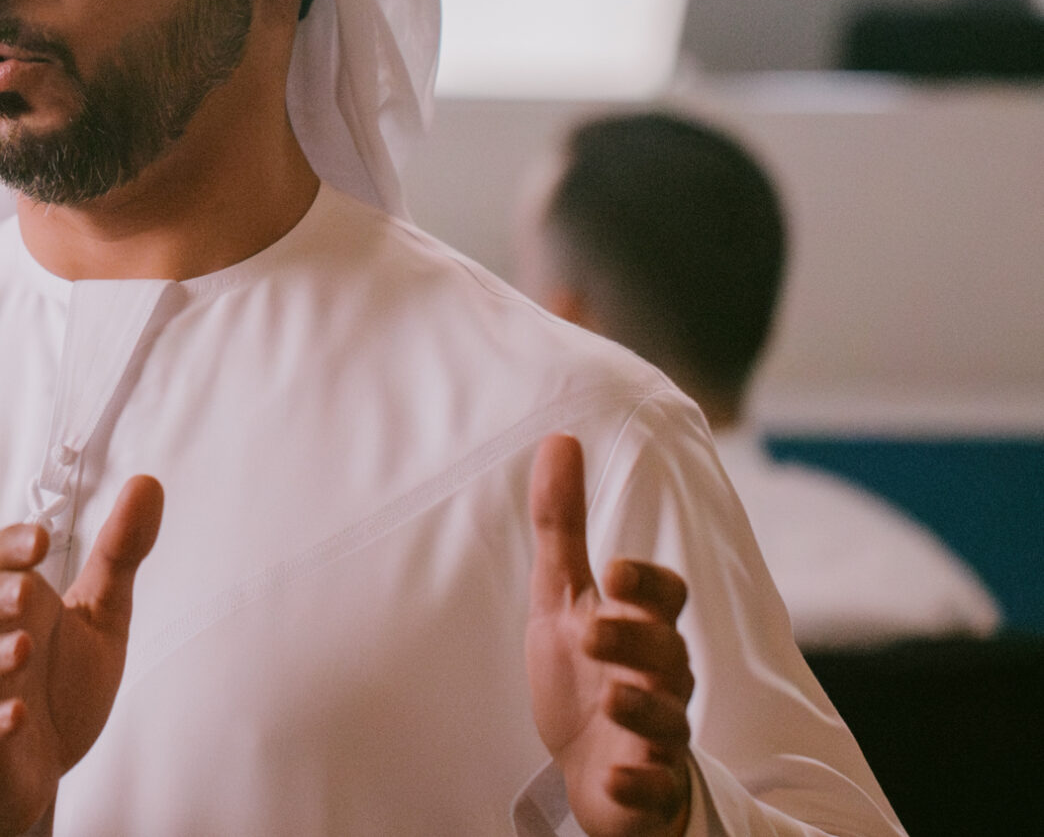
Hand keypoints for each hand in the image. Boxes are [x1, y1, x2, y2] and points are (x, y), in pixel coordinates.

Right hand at [0, 475, 164, 836]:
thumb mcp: (101, 616)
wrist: (36, 771)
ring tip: (23, 646)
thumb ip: (120, 554)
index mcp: (15, 606)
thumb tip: (149, 482)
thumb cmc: (61, 684)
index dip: (6, 546)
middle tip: (27, 588)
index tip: (41, 540)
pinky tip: (17, 714)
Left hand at [527, 435, 695, 836]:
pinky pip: (654, 789)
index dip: (649, 583)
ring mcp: (656, 736)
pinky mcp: (647, 787)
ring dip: (642, 708)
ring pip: (668, 721)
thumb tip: (560, 439)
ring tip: (611, 698)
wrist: (591, 764)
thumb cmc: (585, 671)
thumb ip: (561, 524)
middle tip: (593, 631)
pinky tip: (615, 777)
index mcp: (641, 629)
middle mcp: (660, 679)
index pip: (666, 598)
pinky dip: (639, 784)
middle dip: (635, 641)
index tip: (616, 569)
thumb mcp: (561, 596)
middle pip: (667, 654)